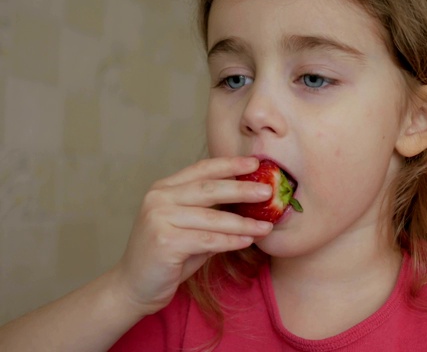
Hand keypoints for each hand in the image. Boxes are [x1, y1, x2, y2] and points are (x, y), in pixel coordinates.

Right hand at [111, 156, 271, 315]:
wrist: (134, 287)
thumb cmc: (168, 256)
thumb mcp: (189, 227)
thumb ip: (210, 213)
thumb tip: (250, 204)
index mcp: (164, 189)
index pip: (202, 170)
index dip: (229, 164)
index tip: (255, 163)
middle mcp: (158, 199)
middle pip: (209, 189)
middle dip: (242, 189)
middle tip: (268, 191)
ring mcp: (159, 219)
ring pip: (212, 218)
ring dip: (243, 223)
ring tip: (266, 226)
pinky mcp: (165, 242)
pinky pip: (208, 240)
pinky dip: (231, 241)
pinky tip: (247, 241)